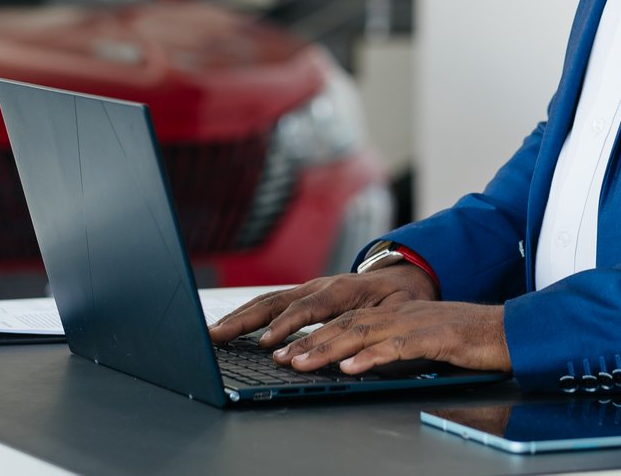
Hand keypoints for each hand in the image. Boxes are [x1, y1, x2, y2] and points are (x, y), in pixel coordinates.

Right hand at [206, 264, 436, 349]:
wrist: (407, 272)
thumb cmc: (404, 296)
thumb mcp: (400, 311)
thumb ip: (377, 326)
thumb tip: (354, 348)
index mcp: (342, 289)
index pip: (309, 308)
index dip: (287, 327)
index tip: (267, 345)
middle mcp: (320, 285)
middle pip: (276, 301)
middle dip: (245, 319)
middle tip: (218, 336)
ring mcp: (310, 287)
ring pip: (268, 300)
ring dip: (239, 317)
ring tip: (214, 333)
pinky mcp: (305, 294)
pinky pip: (272, 303)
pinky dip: (249, 314)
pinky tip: (232, 327)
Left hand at [274, 300, 510, 375]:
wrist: (510, 330)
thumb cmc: (467, 341)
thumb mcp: (421, 344)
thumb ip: (391, 350)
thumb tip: (357, 365)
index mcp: (395, 315)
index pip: (345, 322)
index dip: (312, 334)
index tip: (285, 350)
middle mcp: (399, 314)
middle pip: (345, 325)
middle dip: (308, 341)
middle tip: (279, 357)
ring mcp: (416, 323)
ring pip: (363, 333)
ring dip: (328, 349)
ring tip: (302, 362)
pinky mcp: (435, 337)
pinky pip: (397, 347)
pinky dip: (372, 356)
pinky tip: (352, 367)